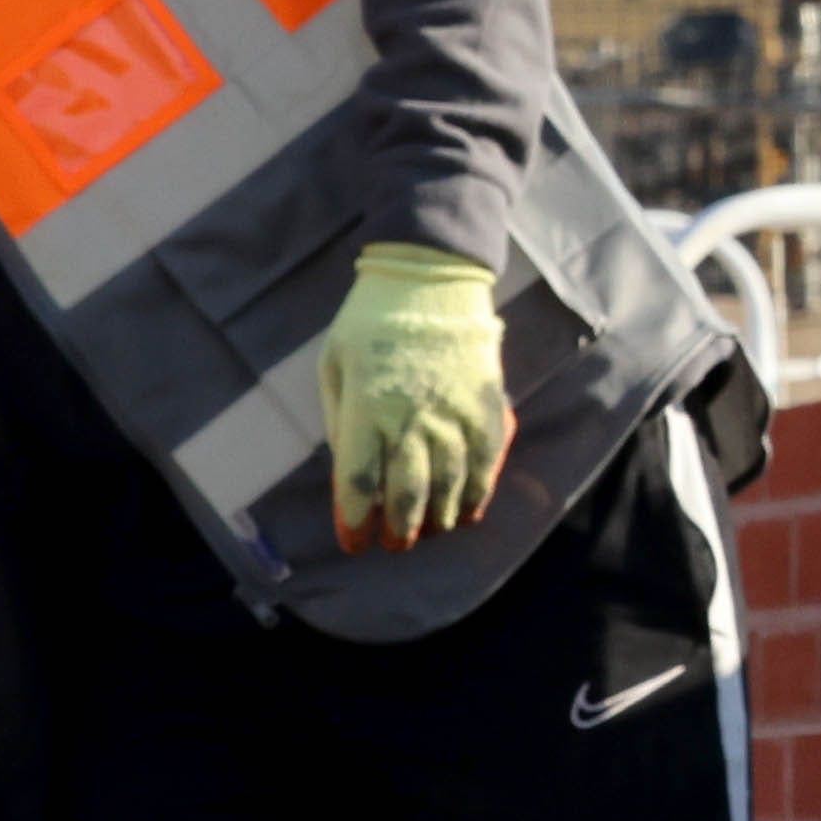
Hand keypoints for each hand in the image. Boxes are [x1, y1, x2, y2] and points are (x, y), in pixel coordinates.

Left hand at [322, 246, 513, 545]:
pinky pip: (485, 461)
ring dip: (439, 517)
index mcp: (366, 408)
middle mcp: (411, 418)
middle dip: (399, 528)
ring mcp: (453, 413)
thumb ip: (339, 419)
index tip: (354, 542)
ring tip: (430, 532)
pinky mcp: (484, 405)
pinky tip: (470, 511)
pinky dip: (479, 492)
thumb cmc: (370, 319)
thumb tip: (349, 469)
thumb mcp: (334, 364)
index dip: (355, 520)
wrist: (430, 275)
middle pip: (407, 493)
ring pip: (449, 485)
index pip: (359, 482)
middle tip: (395, 544)